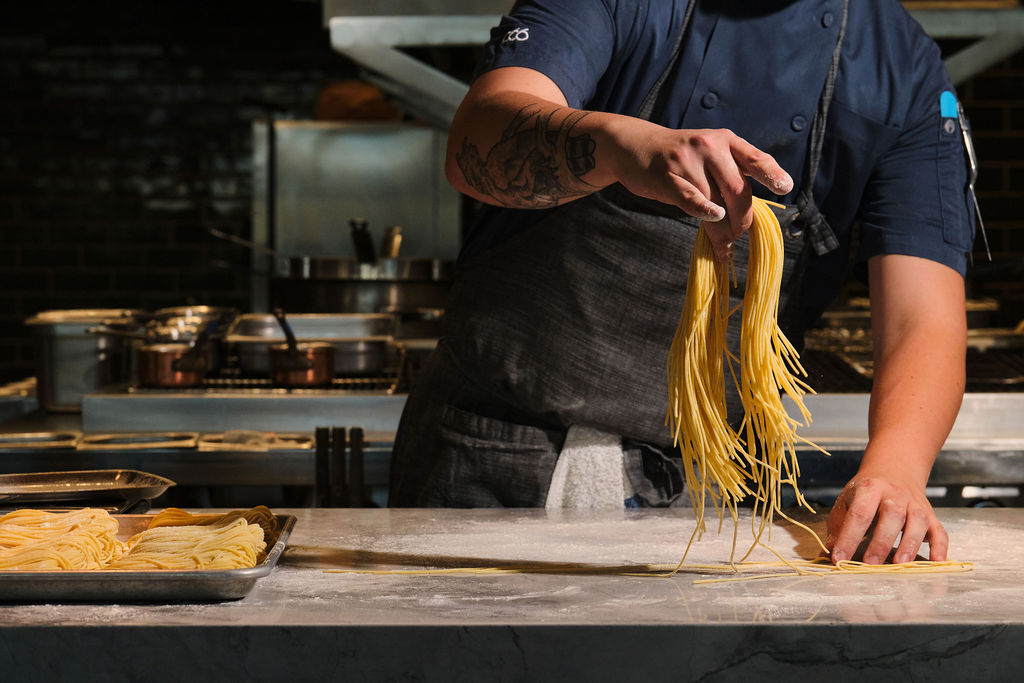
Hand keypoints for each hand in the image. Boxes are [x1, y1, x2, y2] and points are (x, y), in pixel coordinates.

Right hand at [607, 124, 792, 259]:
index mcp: (725, 140)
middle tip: (739, 234)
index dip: (771, 173)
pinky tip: (712, 219)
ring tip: (724, 243)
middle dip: (742, 218)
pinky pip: (692, 200)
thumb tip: (747, 213)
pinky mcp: (668, 178)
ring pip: (715, 202)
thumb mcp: (707, 153)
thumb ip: (728, 174)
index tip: (784, 187)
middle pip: (737, 189)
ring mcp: (687, 161)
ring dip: (722, 229)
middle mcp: (709, 147)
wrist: (635, 146)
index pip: (755, 158)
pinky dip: (704, 212)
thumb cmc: (676, 157)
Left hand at [825, 467, 947, 564]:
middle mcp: (895, 494)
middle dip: (881, 541)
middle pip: (891, 515)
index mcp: (869, 489)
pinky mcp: (930, 515)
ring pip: (917, 522)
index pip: (859, 514)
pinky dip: (940, 547)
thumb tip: (827, 554)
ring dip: (910, 544)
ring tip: (900, 565)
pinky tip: (936, 562)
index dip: (848, 537)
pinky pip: (939, 530)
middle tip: (871, 564)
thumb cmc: (866, 491)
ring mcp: (915, 504)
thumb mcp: (847, 501)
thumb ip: (838, 527)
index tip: (839, 558)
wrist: (895, 468)